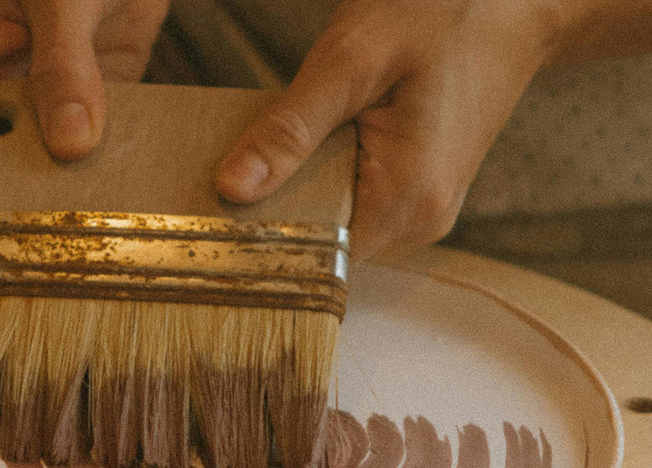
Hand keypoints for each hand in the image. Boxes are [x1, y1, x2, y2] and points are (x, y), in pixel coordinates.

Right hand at [0, 0, 169, 216]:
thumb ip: (64, 68)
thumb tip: (72, 145)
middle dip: (10, 207)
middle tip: (52, 230)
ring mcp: (35, 106)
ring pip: (34, 178)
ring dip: (62, 196)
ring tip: (93, 216)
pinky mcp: (86, 110)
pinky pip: (88, 159)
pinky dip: (104, 176)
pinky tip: (126, 189)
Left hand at [214, 0, 593, 259]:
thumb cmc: (444, 12)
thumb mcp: (352, 60)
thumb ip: (290, 129)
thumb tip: (232, 189)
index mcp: (406, 199)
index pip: (312, 256)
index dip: (259, 239)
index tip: (210, 217)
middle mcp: (418, 220)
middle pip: (320, 243)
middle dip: (273, 212)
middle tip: (227, 173)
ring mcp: (421, 211)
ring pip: (333, 223)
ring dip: (297, 192)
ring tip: (269, 150)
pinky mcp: (415, 193)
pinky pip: (352, 201)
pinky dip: (322, 179)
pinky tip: (306, 147)